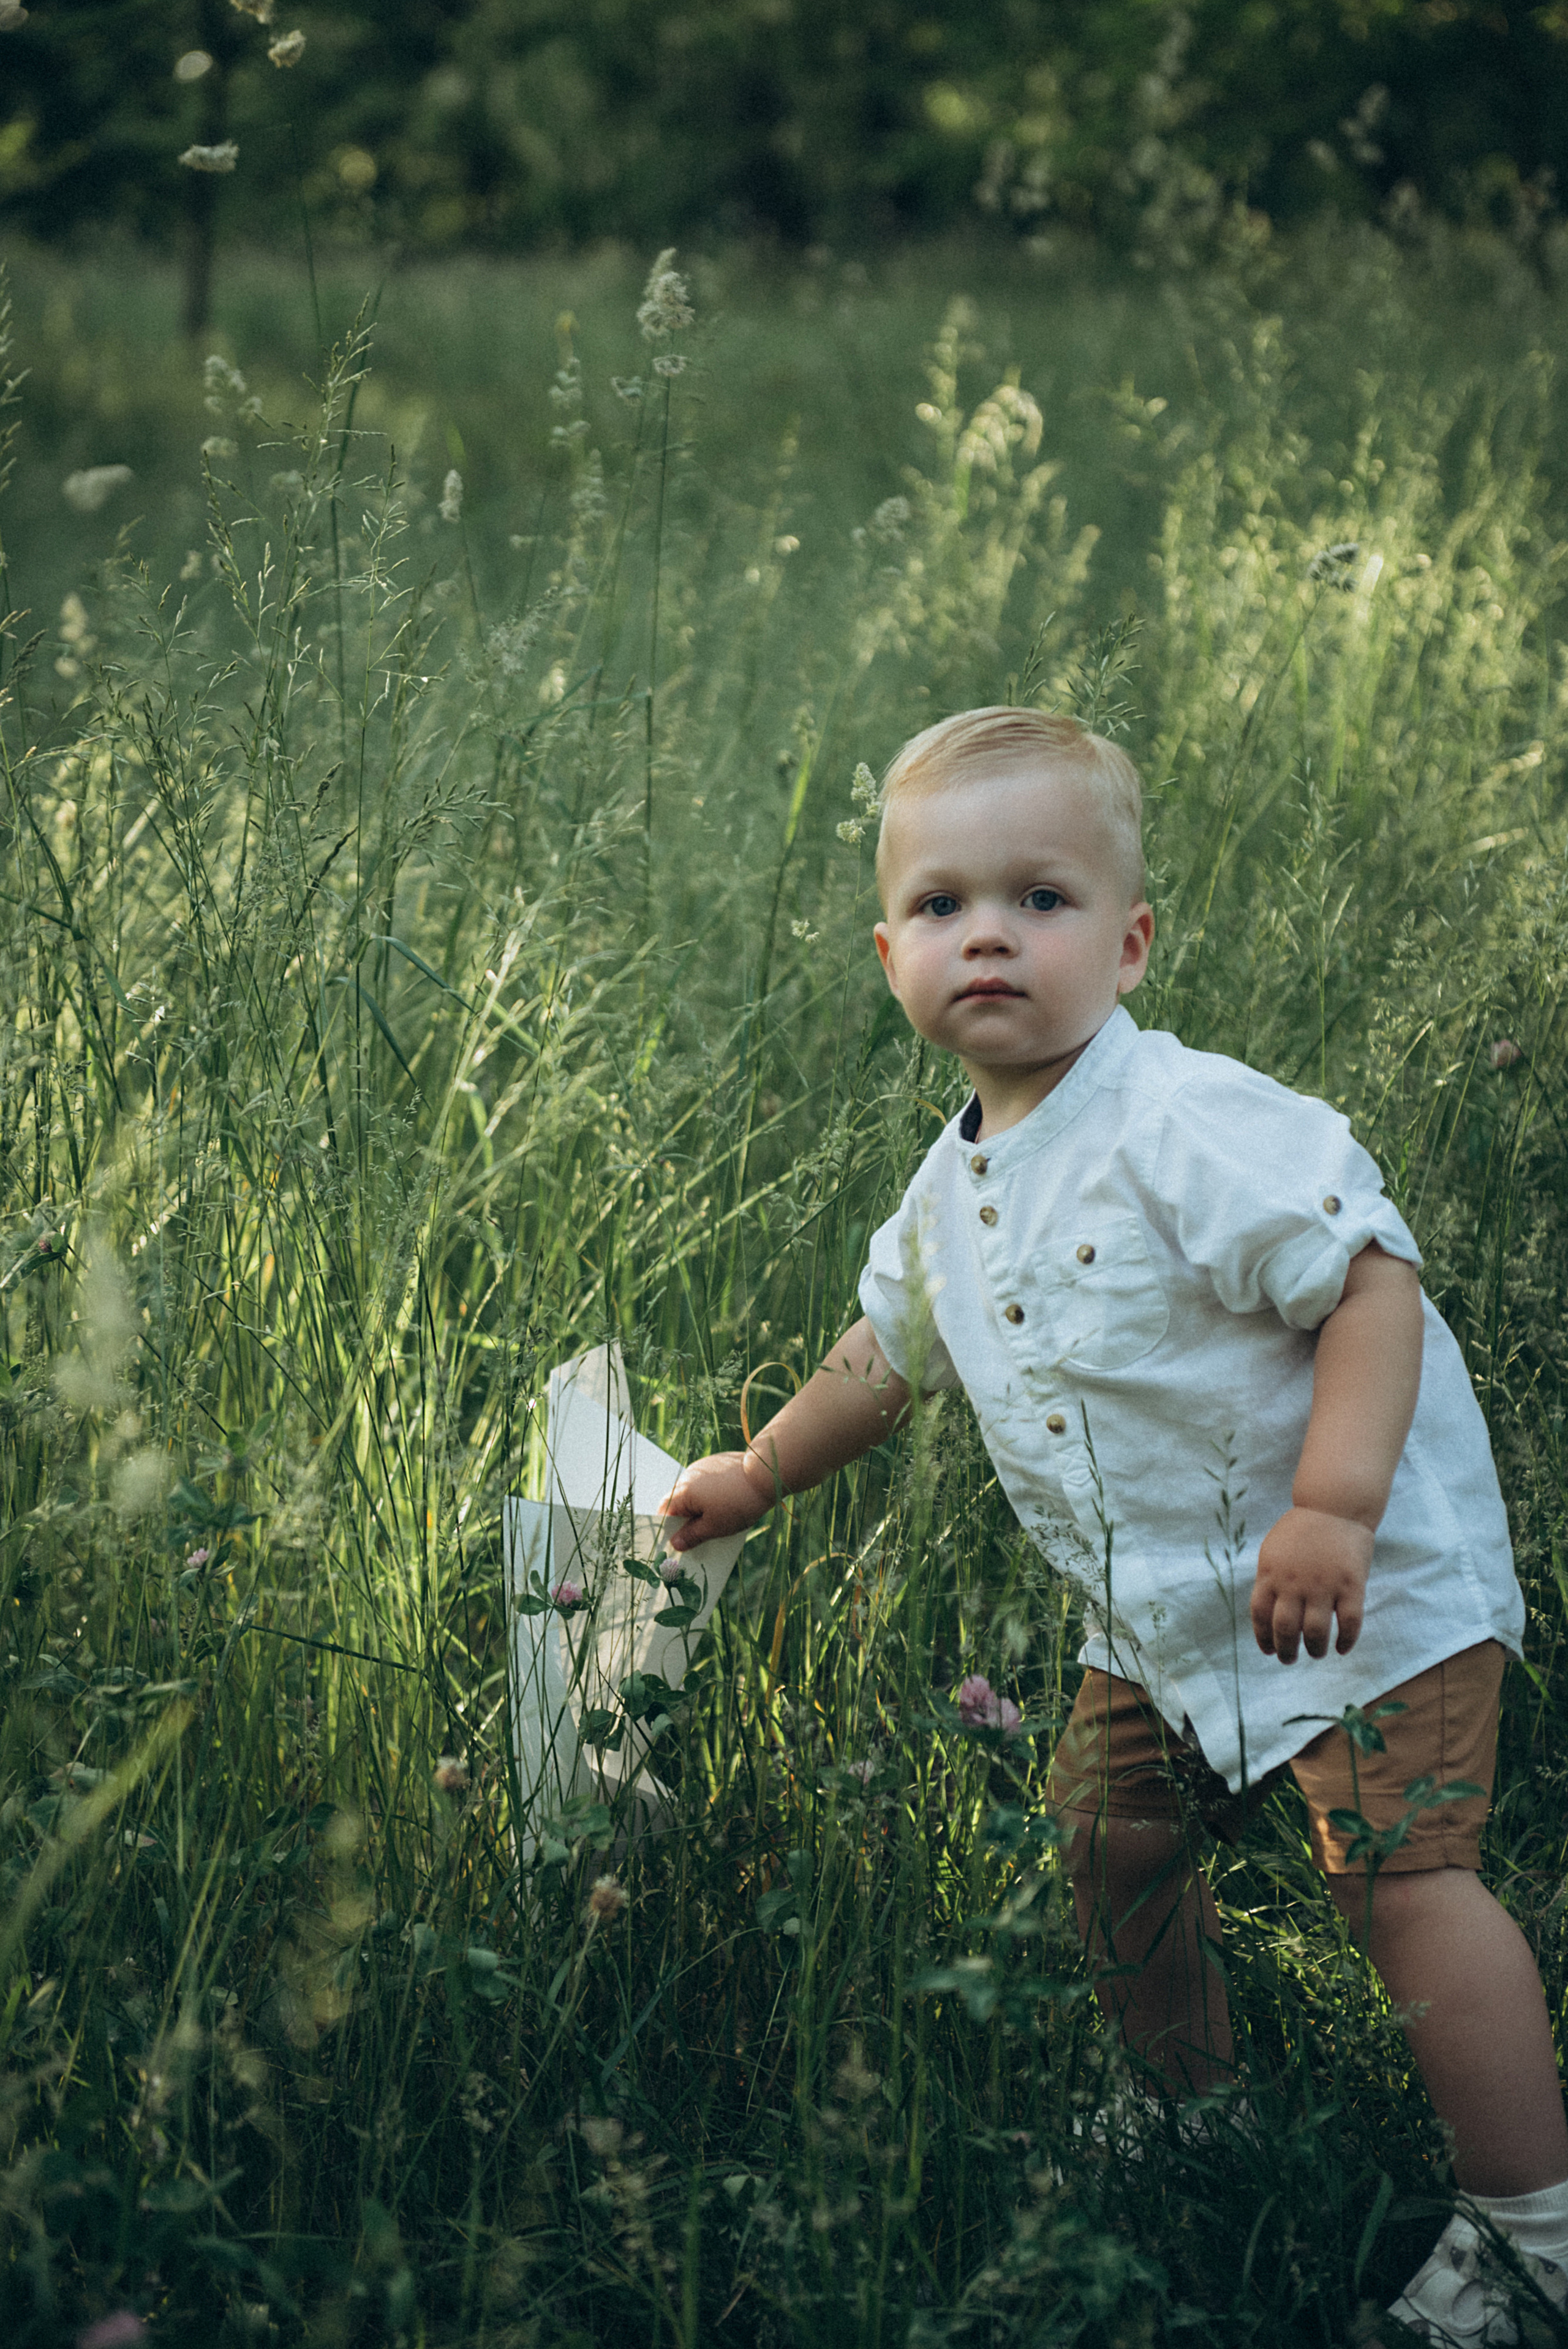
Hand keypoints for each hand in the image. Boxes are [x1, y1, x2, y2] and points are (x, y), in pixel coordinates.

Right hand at [657, 1451, 773, 1554]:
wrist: (767, 1473)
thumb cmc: (739, 1503)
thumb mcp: (714, 1527)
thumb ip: (692, 1536)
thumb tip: (674, 1543)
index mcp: (684, 1490)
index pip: (665, 1510)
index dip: (670, 1528)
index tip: (678, 1543)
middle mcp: (690, 1474)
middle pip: (681, 1501)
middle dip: (688, 1520)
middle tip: (699, 1538)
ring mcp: (705, 1466)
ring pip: (696, 1492)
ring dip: (702, 1508)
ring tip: (717, 1524)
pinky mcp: (720, 1463)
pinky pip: (710, 1483)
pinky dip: (714, 1496)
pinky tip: (729, 1506)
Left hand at [1250, 1507, 1372, 1662]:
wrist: (1335, 1506)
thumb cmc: (1302, 1530)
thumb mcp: (1273, 1551)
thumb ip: (1269, 1581)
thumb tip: (1265, 1617)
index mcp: (1270, 1573)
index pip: (1260, 1614)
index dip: (1263, 1637)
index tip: (1268, 1650)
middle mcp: (1294, 1582)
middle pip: (1285, 1629)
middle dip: (1286, 1651)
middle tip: (1289, 1659)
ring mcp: (1323, 1585)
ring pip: (1316, 1632)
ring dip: (1315, 1650)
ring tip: (1316, 1653)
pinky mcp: (1351, 1585)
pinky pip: (1349, 1623)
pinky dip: (1346, 1641)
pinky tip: (1342, 1648)